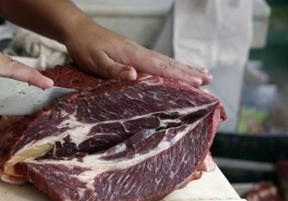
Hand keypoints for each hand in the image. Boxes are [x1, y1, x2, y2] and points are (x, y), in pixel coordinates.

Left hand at [63, 20, 211, 86]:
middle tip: (209, 80)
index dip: (180, 76)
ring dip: (184, 68)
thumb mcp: (95, 61)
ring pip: (166, 61)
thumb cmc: (85, 47)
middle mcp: (140, 53)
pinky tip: (175, 69)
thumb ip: (114, 69)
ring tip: (202, 74)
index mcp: (133, 55)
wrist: (79, 31)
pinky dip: (171, 66)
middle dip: (189, 72)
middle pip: (169, 63)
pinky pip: (158, 61)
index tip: (198, 83)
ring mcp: (138, 52)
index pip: (161, 67)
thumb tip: (135, 76)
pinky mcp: (134, 54)